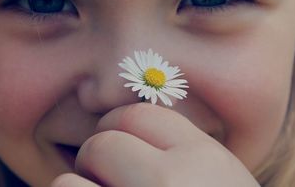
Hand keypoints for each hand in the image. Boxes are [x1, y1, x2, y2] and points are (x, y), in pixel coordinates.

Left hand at [51, 103, 259, 186]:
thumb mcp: (222, 180)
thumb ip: (187, 150)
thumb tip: (136, 118)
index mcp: (206, 162)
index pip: (140, 115)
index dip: (121, 126)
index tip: (120, 143)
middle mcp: (174, 182)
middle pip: (104, 141)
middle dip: (99, 156)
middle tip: (108, 177)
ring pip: (71, 179)